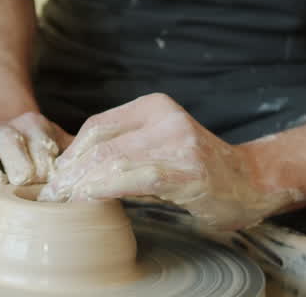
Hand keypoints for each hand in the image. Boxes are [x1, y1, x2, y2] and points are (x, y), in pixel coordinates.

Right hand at [0, 112, 72, 206]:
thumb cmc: (36, 150)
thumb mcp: (59, 144)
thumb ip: (79, 155)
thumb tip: (107, 177)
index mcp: (31, 125)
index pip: (43, 146)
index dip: (51, 170)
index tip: (56, 185)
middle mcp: (1, 131)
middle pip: (13, 152)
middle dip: (25, 174)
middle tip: (32, 188)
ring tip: (10, 197)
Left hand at [38, 94, 299, 229]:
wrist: (252, 184)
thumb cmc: (197, 172)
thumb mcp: (157, 149)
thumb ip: (122, 151)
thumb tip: (72, 170)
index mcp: (154, 106)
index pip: (98, 125)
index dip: (72, 153)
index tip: (56, 176)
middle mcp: (165, 117)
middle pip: (101, 140)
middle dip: (71, 169)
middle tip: (53, 192)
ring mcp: (178, 141)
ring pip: (113, 158)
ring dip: (83, 181)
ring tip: (65, 199)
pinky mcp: (187, 169)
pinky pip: (136, 176)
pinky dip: (106, 187)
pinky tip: (89, 198)